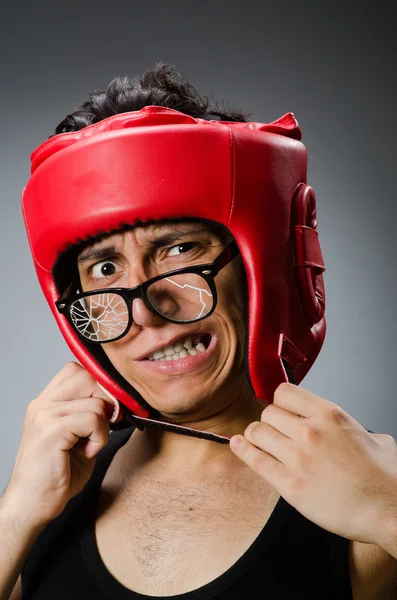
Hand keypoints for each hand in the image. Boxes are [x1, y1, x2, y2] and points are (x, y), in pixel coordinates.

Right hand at [5, 362, 116, 528]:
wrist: (31, 506)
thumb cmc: (57, 475)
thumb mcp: (77, 436)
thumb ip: (90, 413)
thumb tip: (117, 399)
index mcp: (46, 401)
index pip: (79, 370)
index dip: (99, 387)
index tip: (105, 412)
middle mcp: (42, 403)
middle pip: (89, 377)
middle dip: (106, 402)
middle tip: (103, 427)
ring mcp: (44, 414)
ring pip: (96, 401)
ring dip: (103, 427)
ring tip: (88, 446)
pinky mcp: (51, 430)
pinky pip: (94, 419)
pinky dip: (99, 438)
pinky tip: (85, 453)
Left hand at [229, 383, 396, 543]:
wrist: (389, 511)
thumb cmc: (384, 478)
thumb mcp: (373, 436)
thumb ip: (348, 428)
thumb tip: (341, 430)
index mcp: (329, 415)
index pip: (284, 392)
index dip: (280, 401)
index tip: (280, 408)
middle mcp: (309, 431)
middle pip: (268, 412)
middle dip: (270, 421)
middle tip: (274, 430)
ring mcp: (297, 458)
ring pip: (257, 432)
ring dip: (256, 436)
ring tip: (258, 440)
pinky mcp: (289, 485)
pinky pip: (255, 460)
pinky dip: (243, 451)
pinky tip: (238, 445)